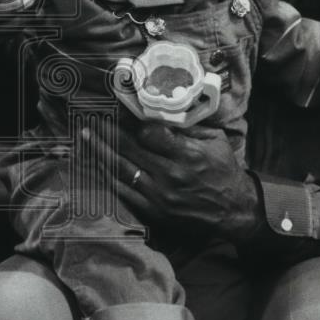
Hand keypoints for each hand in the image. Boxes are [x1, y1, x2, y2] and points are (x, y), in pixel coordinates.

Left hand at [80, 122, 261, 240]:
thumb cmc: (224, 169)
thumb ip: (188, 125)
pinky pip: (123, 191)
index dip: (133, 121)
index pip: (150, 134)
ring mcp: (159, 195)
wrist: (233, 211)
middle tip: (92, 116)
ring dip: (100, 150)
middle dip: (108, 130)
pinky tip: (95, 162)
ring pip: (121, 169)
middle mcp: (171, 175)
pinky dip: (107, 175)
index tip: (121, 110)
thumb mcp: (215, 140)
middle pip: (130, 149)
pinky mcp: (154, 211)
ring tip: (85, 135)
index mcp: (187, 155)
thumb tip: (160, 107)